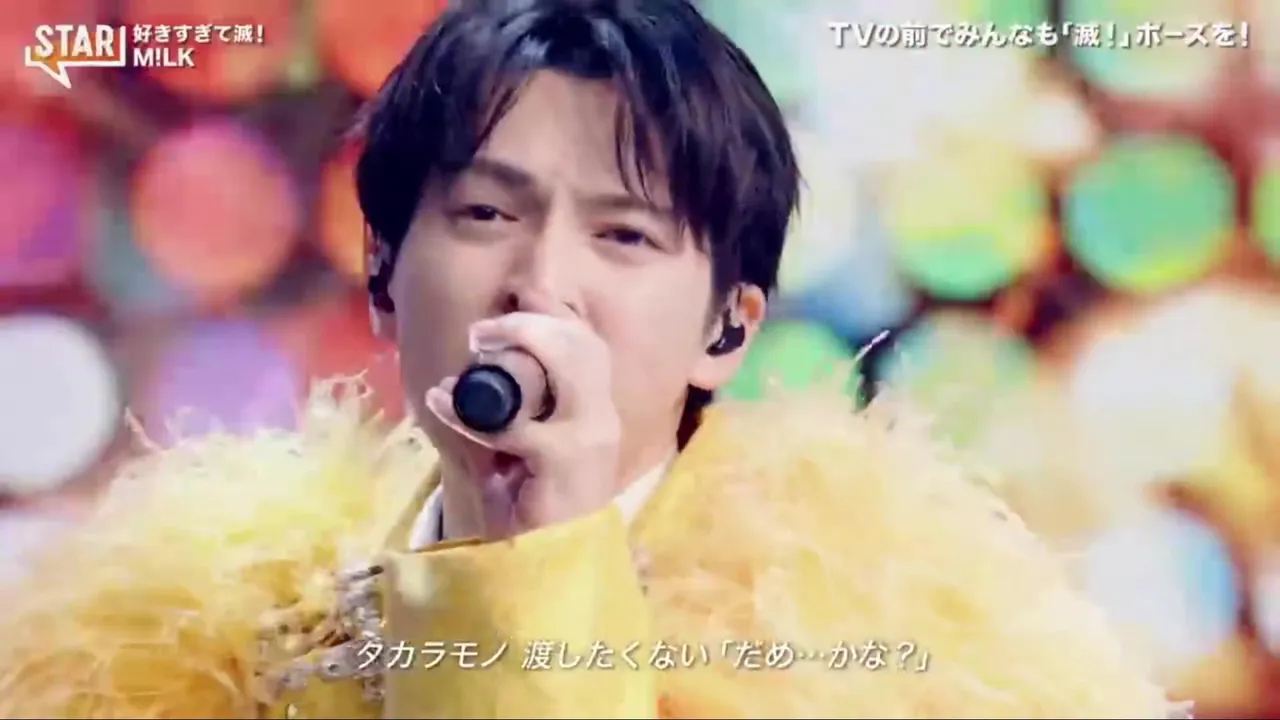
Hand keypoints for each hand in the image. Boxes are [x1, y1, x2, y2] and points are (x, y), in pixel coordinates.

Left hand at [424, 293, 620, 538]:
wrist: (540, 569)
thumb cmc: (529, 510)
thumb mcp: (512, 450)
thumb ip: (500, 413)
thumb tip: (461, 375)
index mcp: (593, 412)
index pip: (588, 344)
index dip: (556, 310)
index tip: (522, 288)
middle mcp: (601, 420)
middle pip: (584, 346)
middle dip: (534, 322)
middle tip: (483, 329)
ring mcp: (590, 441)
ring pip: (572, 368)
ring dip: (523, 346)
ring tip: (476, 347)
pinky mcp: (567, 465)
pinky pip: (522, 426)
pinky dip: (475, 413)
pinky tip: (443, 405)